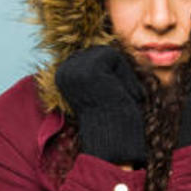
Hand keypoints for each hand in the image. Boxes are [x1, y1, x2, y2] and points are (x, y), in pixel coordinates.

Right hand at [55, 45, 145, 164]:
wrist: (112, 139)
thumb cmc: (111, 118)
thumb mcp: (101, 90)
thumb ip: (99, 70)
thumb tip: (109, 51)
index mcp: (63, 75)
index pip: (95, 56)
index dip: (110, 76)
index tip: (109, 99)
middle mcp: (65, 69)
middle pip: (103, 52)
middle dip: (118, 75)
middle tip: (118, 100)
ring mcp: (76, 66)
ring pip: (111, 54)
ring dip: (123, 77)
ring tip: (119, 98)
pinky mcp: (91, 66)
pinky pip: (117, 57)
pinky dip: (126, 77)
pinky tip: (120, 95)